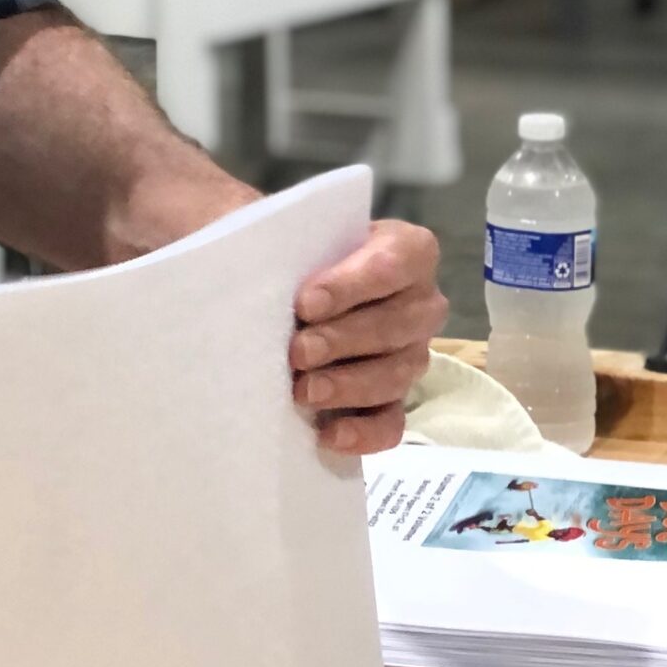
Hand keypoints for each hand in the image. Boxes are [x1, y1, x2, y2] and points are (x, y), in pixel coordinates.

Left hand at [290, 218, 446, 455]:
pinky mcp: (395, 398)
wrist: (295, 290)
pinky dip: (363, 432)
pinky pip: (392, 422)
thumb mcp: (288, 232)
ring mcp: (412, 354)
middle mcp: (421, 303)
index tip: (305, 304)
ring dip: (348, 386)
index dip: (350, 286)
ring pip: (394, 374)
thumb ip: (278, 233)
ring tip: (304, 392)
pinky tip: (328, 435)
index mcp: (408, 250)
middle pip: (395, 324)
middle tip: (298, 352)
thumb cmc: (297, 252)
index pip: (391, 264)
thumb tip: (245, 245)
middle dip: (343, 340)